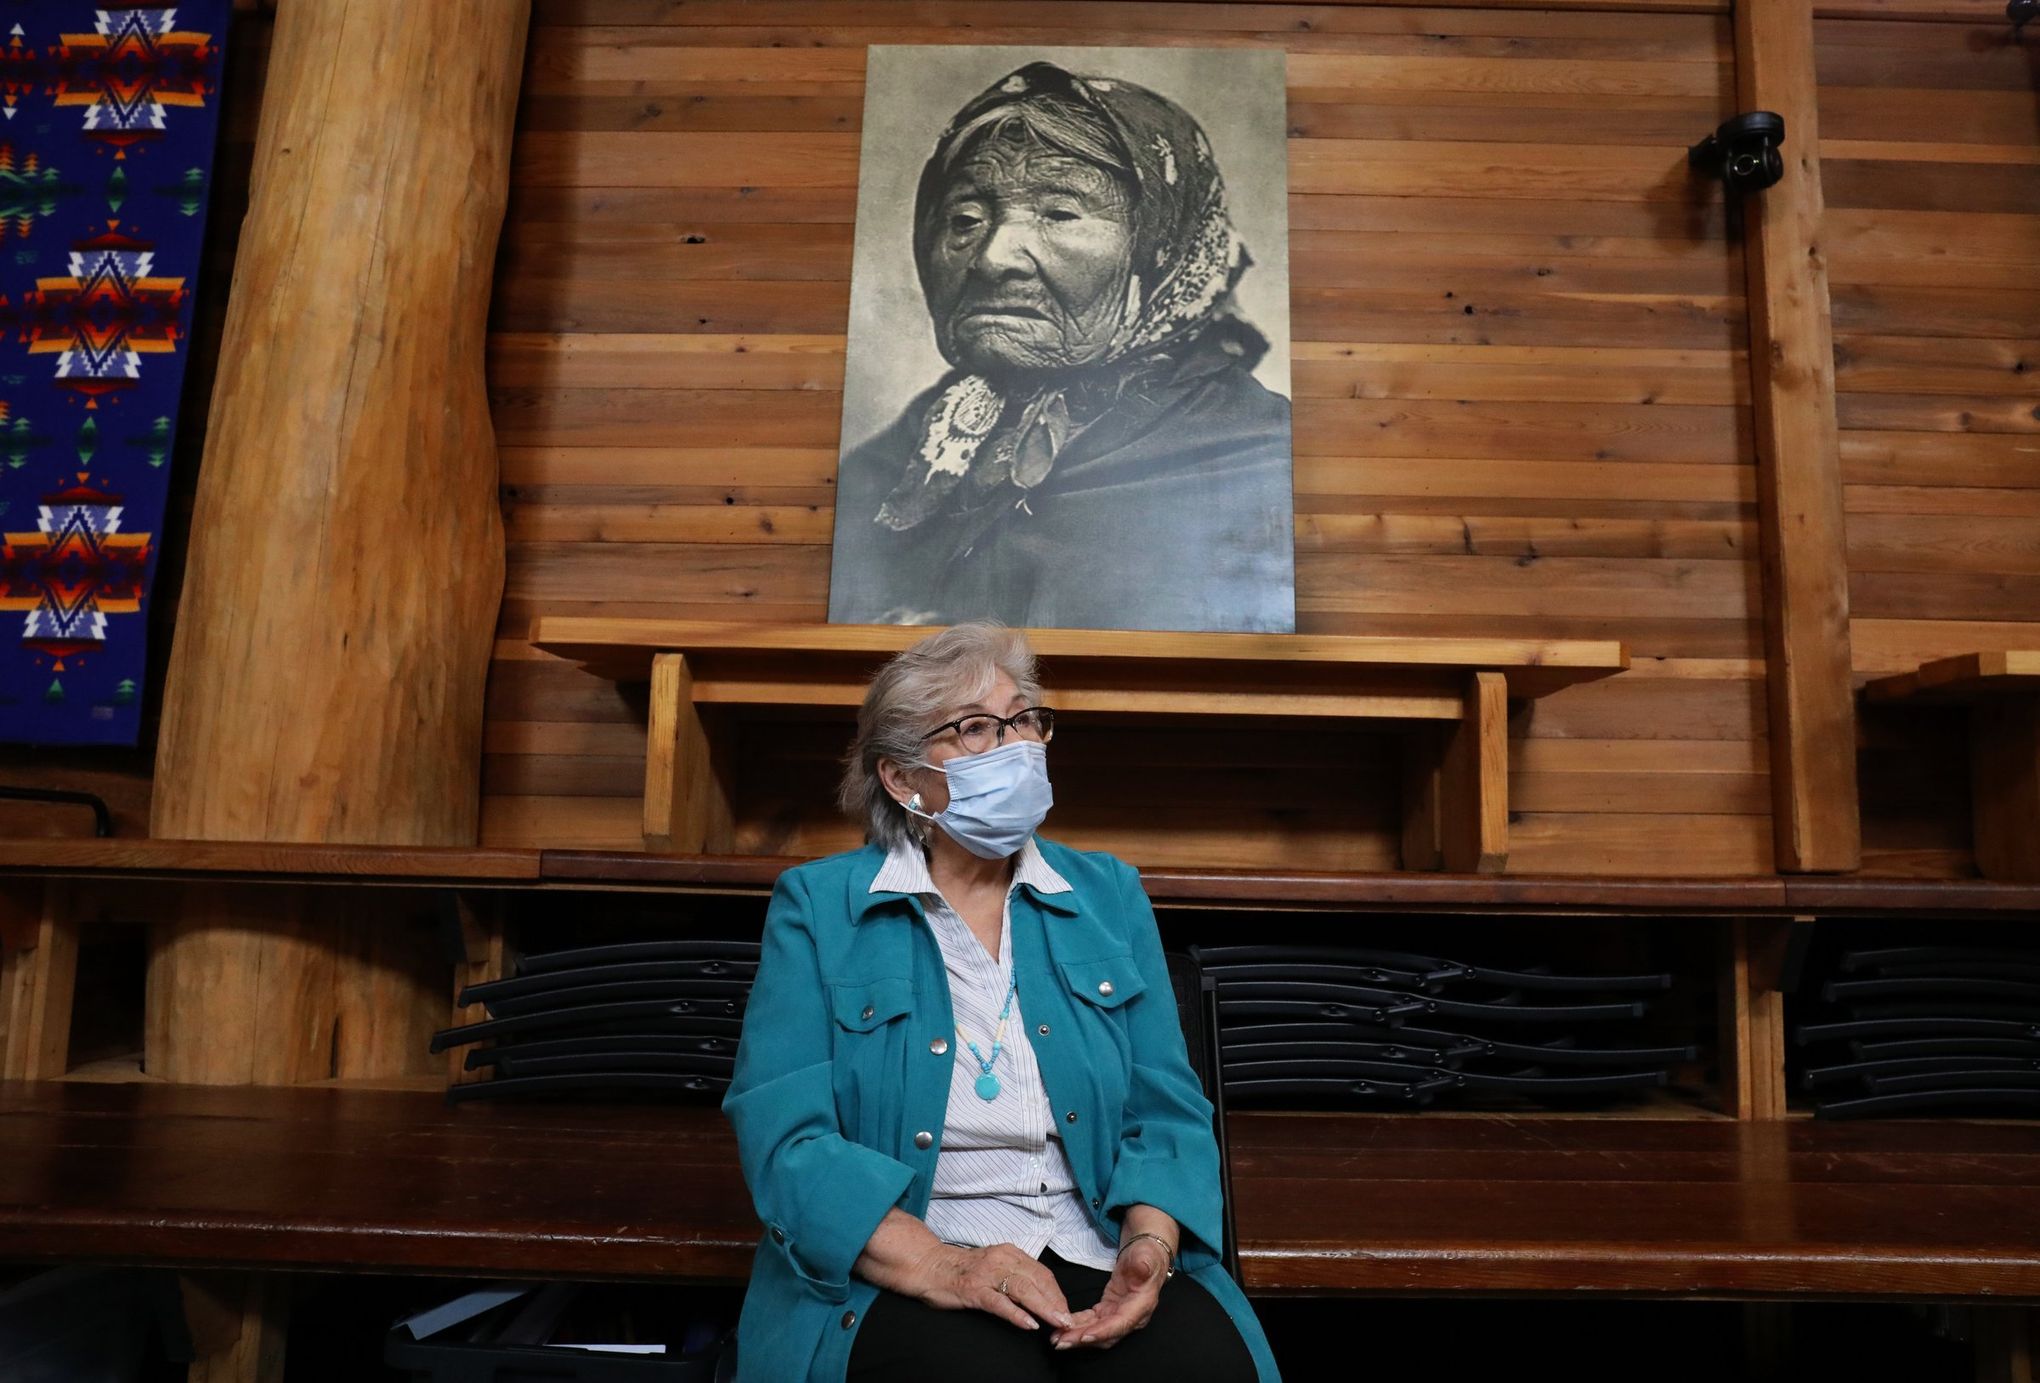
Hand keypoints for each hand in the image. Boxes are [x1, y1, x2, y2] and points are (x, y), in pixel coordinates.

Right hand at [910, 1241, 1075, 1333]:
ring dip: (1044, 1308)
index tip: (1066, 1311)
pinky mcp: (974, 1289)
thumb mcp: (994, 1265)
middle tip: (1069, 1321)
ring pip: (1023, 1289)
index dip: (1057, 1293)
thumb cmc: (962, 1269)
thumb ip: (1014, 1274)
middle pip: (1038, 1280)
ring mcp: (987, 1274)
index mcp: (1009, 1253)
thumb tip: (1040, 1293)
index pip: (1042, 1273)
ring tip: (1058, 1322)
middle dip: (1056, 1302)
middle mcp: (1001, 1259)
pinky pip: (999, 1302)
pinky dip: (1017, 1314)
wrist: (928, 1265)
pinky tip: (1029, 1324)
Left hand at [1049, 1235, 1169, 1350]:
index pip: (1120, 1324)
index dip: (1101, 1332)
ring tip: (1056, 1338)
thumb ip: (1143, 1263)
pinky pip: (1091, 1322)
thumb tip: (1142, 1267)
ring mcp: (1118, 1315)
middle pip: (1105, 1334)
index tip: (1082, 1336)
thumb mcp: (1146, 1256)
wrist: (1145, 1256)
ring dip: (1076, 1336)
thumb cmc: (1147, 1255)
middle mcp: (1131, 1317)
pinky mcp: (1108, 1311)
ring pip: (1096, 1331)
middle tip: (1060, 1342)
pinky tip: (1062, 1326)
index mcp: (1141, 1306)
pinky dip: (1077, 1325)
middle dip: (1082, 1339)